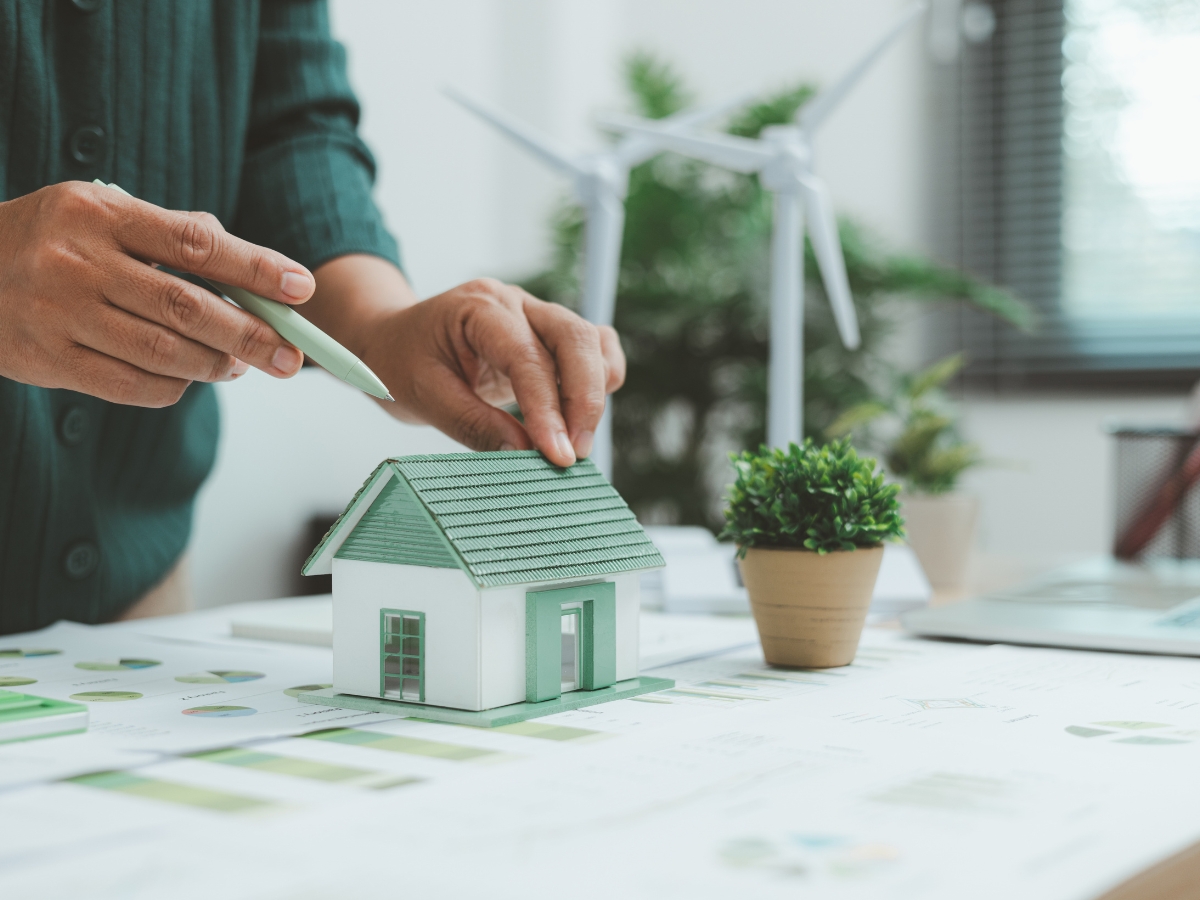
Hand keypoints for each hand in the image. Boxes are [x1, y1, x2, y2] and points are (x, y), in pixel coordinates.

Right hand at [0, 181, 316, 405]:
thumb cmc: (52, 239)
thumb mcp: (101, 213)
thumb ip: (171, 233)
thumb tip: (249, 270)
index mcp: (101, 214)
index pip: (196, 243)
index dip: (256, 267)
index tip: (302, 288)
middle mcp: (78, 261)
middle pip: (186, 307)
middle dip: (250, 334)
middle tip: (290, 356)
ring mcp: (59, 313)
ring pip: (163, 353)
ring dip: (216, 365)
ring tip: (242, 364)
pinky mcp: (47, 360)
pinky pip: (131, 385)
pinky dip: (175, 387)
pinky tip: (191, 379)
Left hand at [310, 259, 623, 466]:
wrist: (393, 343)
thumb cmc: (401, 362)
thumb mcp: (423, 397)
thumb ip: (474, 424)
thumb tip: (524, 454)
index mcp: (479, 307)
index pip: (528, 357)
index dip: (547, 409)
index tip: (556, 455)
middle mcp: (515, 304)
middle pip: (575, 338)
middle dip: (583, 401)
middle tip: (574, 455)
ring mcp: (538, 315)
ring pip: (592, 342)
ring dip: (594, 394)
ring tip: (575, 442)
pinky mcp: (550, 336)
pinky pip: (595, 349)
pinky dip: (599, 380)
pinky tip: (580, 416)